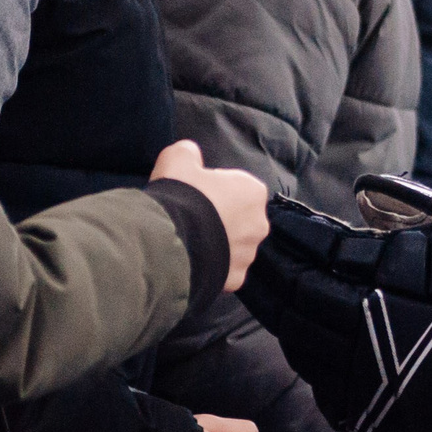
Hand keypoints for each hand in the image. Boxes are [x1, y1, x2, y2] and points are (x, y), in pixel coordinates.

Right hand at [152, 140, 267, 290]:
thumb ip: (188, 153)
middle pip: (239, 219)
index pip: (237, 187)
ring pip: (233, 247)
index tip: (195, 193)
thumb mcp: (177, 159)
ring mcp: (248, 254)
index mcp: (253, 192)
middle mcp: (259, 224)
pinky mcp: (236, 279)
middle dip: (220, 219)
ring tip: (189, 243)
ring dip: (217, 244)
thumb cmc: (181, 195)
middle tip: (192, 219)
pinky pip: (224, 270)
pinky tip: (193, 262)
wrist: (171, 242)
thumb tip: (190, 153)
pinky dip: (212, 267)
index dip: (214, 189)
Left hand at [238, 186, 431, 431]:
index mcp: (377, 273)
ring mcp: (363, 379)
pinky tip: (311, 342)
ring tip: (276, 293)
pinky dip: (312, 359)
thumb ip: (412, 207)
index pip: (308, 248)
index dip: (287, 231)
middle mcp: (357, 328)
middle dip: (272, 271)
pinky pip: (324, 386)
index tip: (273, 215)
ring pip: (299, 345)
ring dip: (284, 316)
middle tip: (257, 251)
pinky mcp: (376, 418)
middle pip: (290, 298)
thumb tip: (370, 193)